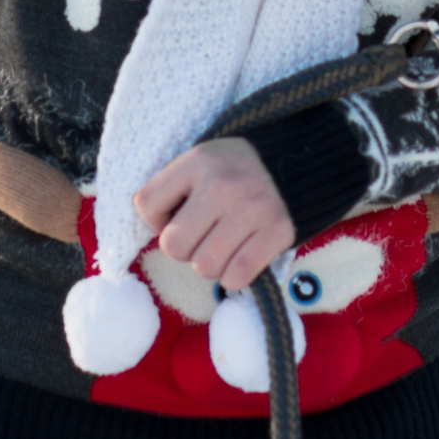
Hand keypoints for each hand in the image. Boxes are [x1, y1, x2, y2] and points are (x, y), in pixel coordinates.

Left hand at [135, 138, 294, 294]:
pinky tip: (240, 255)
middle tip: (203, 233)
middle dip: (185, 247)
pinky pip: (235, 278)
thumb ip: (166, 191)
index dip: (157, 219)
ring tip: (224, 242)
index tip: (179, 213)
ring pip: (204, 267)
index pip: (146, 205)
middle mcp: (224, 184)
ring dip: (210, 263)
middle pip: (173, 246)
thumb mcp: (195, 164)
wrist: (292, 162)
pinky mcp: (278, 231)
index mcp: (198, 161)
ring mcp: (253, 208)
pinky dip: (233, 276)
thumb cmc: (230, 172)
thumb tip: (157, 234)